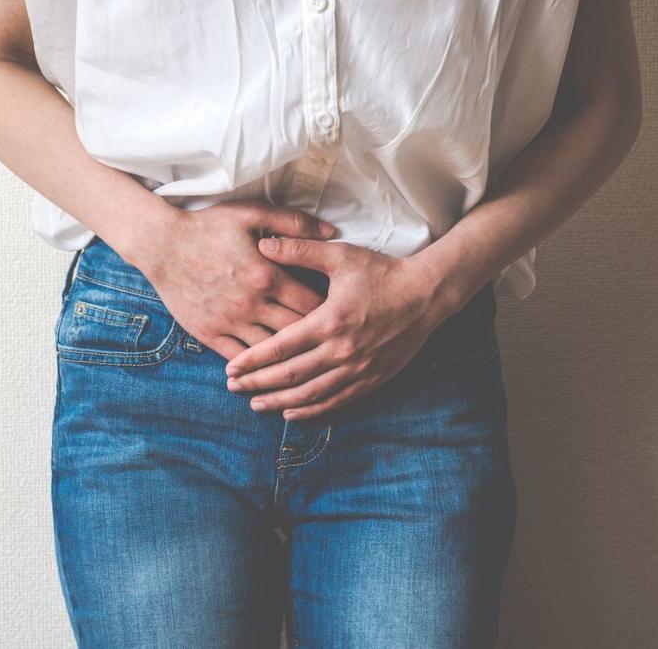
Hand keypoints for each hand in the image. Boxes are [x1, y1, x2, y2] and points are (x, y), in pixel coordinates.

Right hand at [132, 201, 335, 360]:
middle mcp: (252, 304)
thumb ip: (294, 223)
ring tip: (306, 361)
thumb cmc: (209, 226)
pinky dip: (256, 366)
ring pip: (270, 352)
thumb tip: (330, 232)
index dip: (331, 312)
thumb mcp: (253, 214)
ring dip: (289, 358)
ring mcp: (229, 322)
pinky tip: (269, 370)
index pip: (313, 305)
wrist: (161, 244)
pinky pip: (239, 358)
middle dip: (316, 339)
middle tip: (329, 342)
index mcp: (268, 276)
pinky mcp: (209, 333)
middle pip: (297, 333)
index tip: (339, 314)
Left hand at [223, 236, 461, 419]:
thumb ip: (300, 250)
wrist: (427, 294)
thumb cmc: (382, 272)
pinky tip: (292, 411)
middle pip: (291, 375)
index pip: (281, 347)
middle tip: (233, 388)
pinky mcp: (372, 378)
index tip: (231, 369)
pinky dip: (312, 409)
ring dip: (280, 401)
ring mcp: (358, 368)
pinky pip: (337, 400)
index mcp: (329, 321)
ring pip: (312, 393)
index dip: (253, 361)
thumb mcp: (340, 256)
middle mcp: (342, 350)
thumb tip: (263, 245)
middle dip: (258, 383)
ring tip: (256, 405)